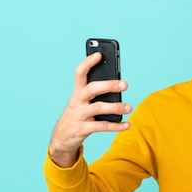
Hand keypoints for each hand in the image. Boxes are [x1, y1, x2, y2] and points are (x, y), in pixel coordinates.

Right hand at [48, 52, 131, 166]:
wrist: (62, 137)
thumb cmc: (78, 115)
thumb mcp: (82, 102)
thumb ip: (96, 93)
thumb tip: (118, 85)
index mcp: (77, 92)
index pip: (80, 73)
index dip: (88, 62)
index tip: (99, 54)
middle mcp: (77, 101)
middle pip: (92, 88)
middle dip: (109, 85)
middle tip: (124, 84)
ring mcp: (79, 115)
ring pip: (98, 107)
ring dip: (116, 107)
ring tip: (129, 107)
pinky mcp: (82, 129)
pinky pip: (102, 126)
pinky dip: (116, 126)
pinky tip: (127, 124)